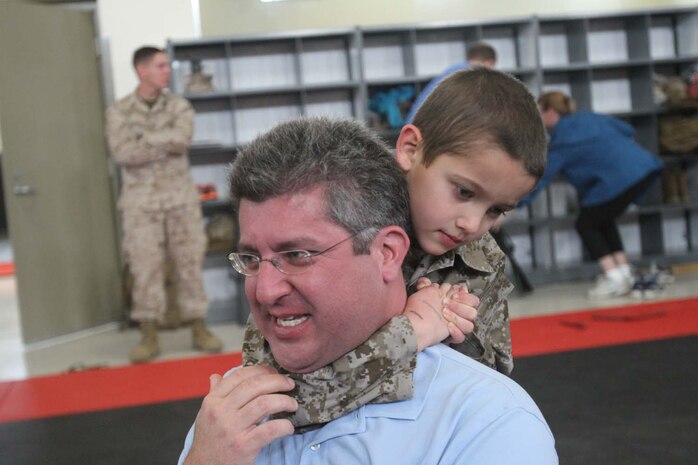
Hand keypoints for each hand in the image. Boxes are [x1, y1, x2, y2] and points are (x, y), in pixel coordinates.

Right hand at [183, 365, 297, 464]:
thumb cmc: (209, 440)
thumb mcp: (206, 415)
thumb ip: (214, 394)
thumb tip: (217, 376)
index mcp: (213, 401)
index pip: (239, 376)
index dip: (260, 370)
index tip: (273, 372)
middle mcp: (221, 412)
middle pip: (254, 386)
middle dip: (277, 381)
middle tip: (289, 384)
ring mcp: (232, 429)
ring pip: (264, 404)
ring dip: (284, 401)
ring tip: (292, 404)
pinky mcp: (244, 446)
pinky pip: (270, 429)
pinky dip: (284, 425)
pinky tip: (288, 427)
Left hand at [404, 278, 478, 350]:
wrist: (412, 325)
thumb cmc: (418, 309)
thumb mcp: (422, 294)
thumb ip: (426, 285)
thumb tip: (426, 281)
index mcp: (455, 302)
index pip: (472, 299)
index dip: (466, 296)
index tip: (454, 294)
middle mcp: (457, 314)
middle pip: (473, 312)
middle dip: (460, 306)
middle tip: (445, 303)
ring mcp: (455, 325)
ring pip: (469, 325)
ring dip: (458, 318)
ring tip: (444, 313)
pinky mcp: (452, 336)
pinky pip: (462, 337)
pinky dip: (456, 332)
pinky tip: (448, 326)